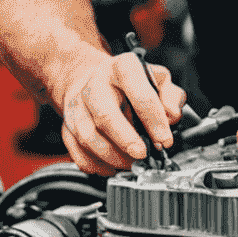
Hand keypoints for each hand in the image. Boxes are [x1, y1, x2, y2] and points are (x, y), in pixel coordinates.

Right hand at [57, 49, 185, 174]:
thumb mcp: (159, 79)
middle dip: (125, 140)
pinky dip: (94, 164)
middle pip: (104, 115)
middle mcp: (95, 84)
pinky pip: (76, 150)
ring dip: (111, 156)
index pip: (140, 93)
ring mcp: (77, 105)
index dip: (154, 120)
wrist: (95, 79)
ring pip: (87, 136)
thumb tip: (170, 117)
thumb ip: (171, 96)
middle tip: (142, 155)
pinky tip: (111, 167)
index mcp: (123, 69)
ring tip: (130, 164)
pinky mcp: (66, 125)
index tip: (164, 141)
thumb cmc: (131, 83)